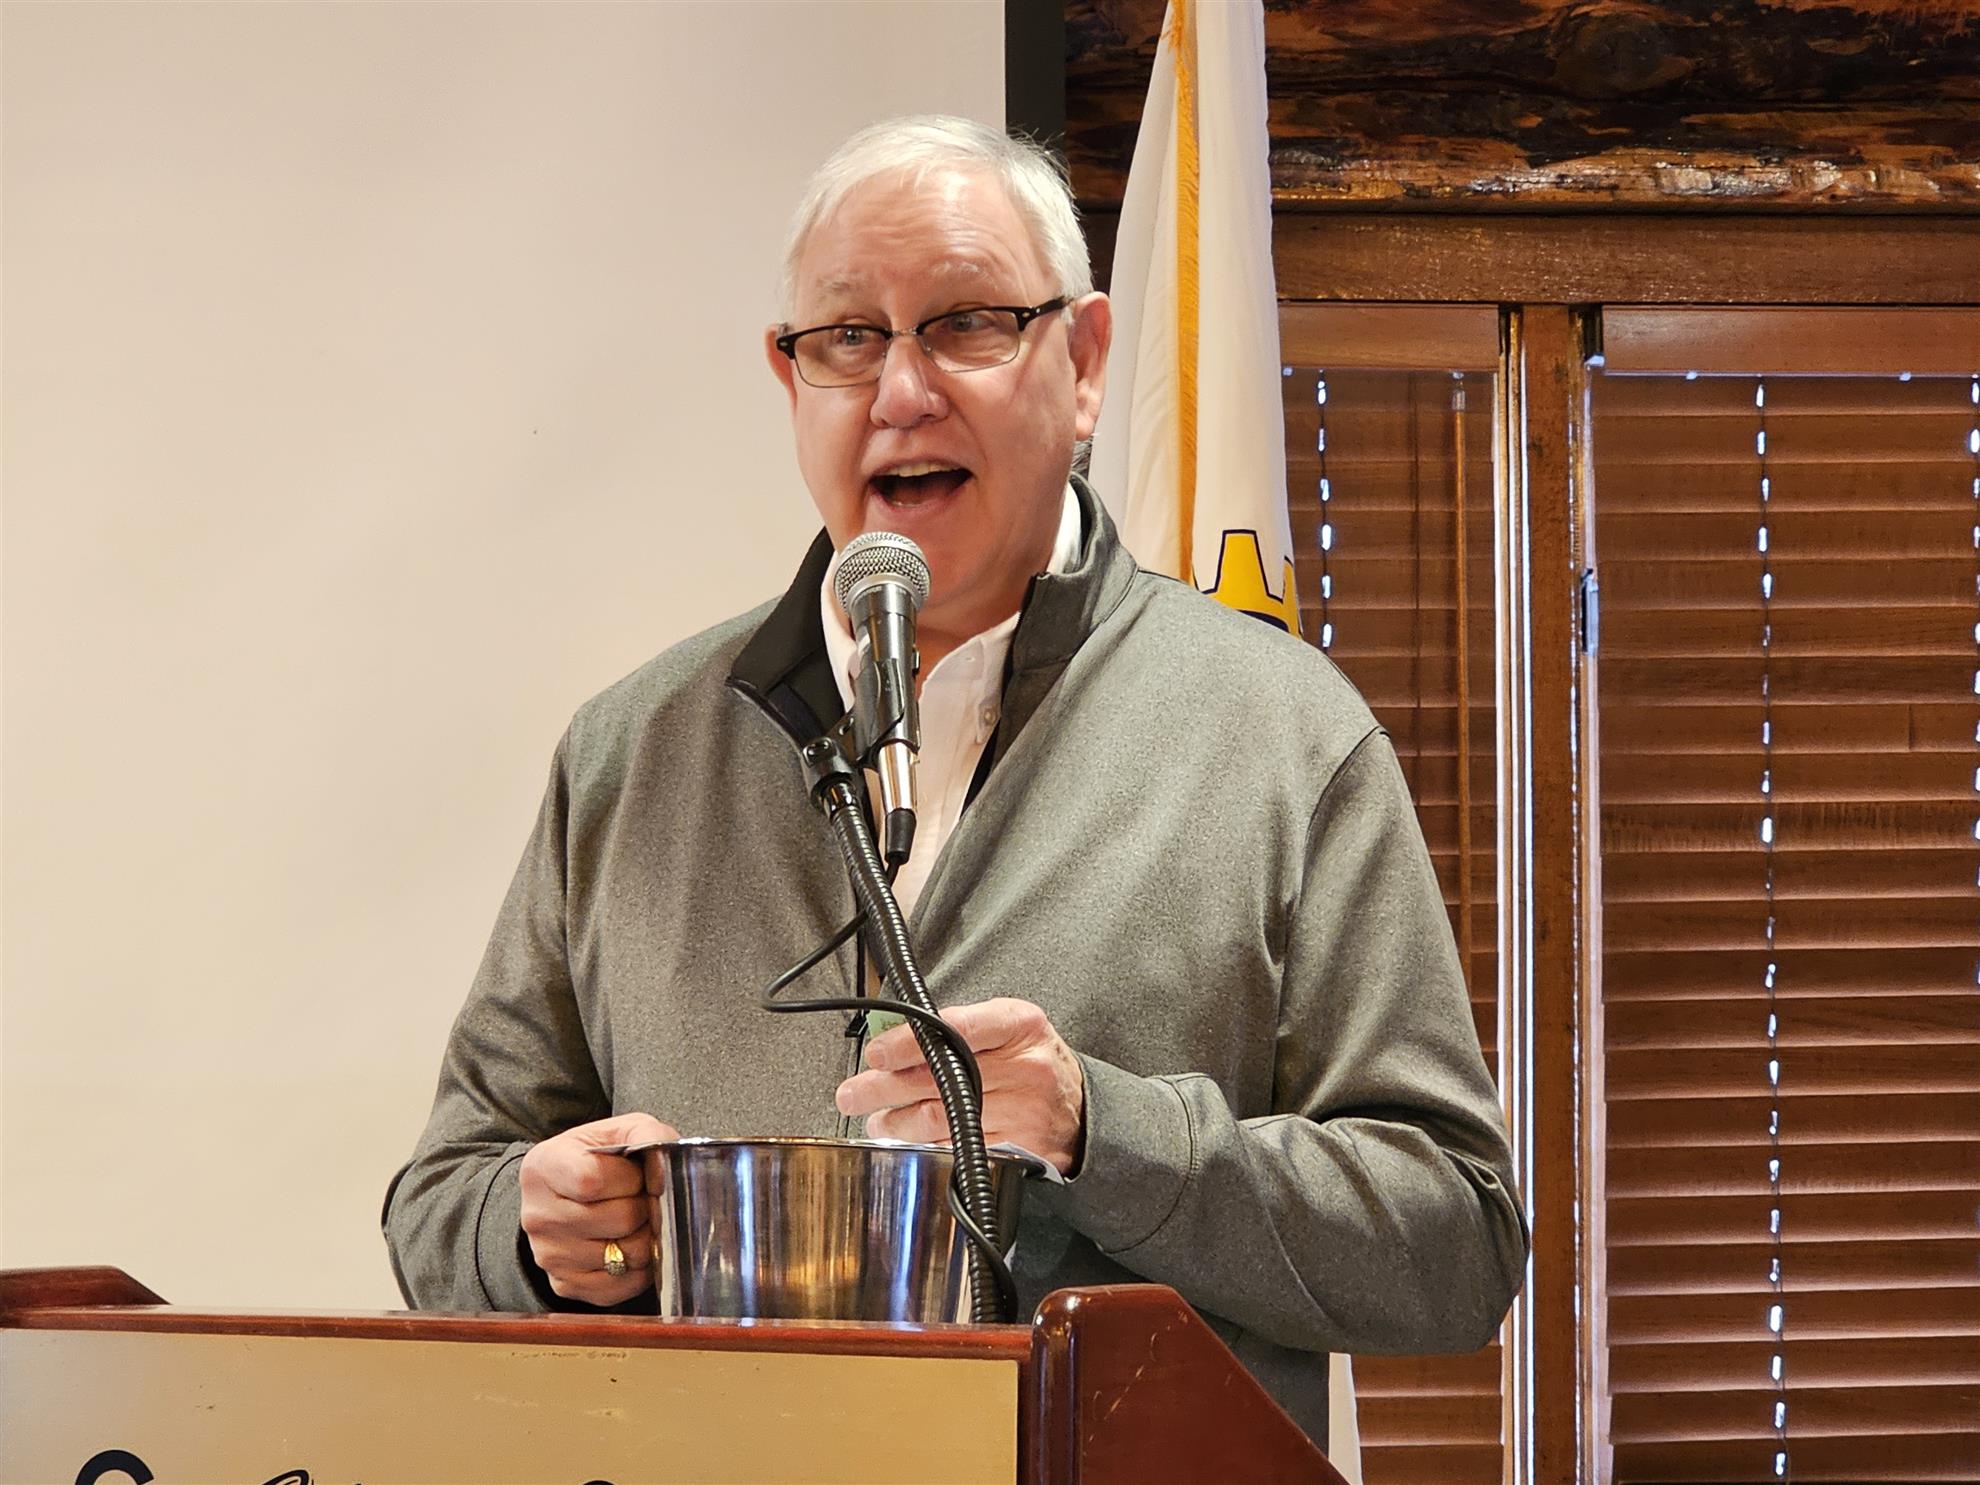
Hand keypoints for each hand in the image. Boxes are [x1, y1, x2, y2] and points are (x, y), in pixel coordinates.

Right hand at [519, 1111, 676, 1304]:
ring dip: (645, 1238)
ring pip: (624, 1256)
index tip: (637, 1174)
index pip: (592, 1181)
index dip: (630, 1179)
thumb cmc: (601, 1159)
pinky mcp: (563, 1284)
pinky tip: (630, 1245)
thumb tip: (665, 1168)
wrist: (571, 1193)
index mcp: (543, 1166)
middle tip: (643, 1199)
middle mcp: (536, 1215)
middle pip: (617, 1220)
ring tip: (638, 1221)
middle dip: (644, 1208)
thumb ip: (647, 1134)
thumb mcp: (620, 1130)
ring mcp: (547, 1255)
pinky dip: (637, 1270)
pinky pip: (617, 1287)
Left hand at [836, 998, 1086, 1175]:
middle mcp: (1024, 1068)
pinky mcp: (1019, 1149)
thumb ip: (959, 1028)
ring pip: (942, 1118)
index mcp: (1020, 1026)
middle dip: (885, 1087)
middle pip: (940, 1078)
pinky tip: (906, 1140)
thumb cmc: (1033, 1061)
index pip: (957, 1029)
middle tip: (853, 1092)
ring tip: (875, 1118)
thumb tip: (892, 1040)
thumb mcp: (1009, 1028)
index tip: (877, 1053)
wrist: (1082, 1111)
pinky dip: (925, 1145)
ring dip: (897, 1121)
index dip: (911, 1042)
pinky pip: (957, 1148)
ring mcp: (1023, 1112)